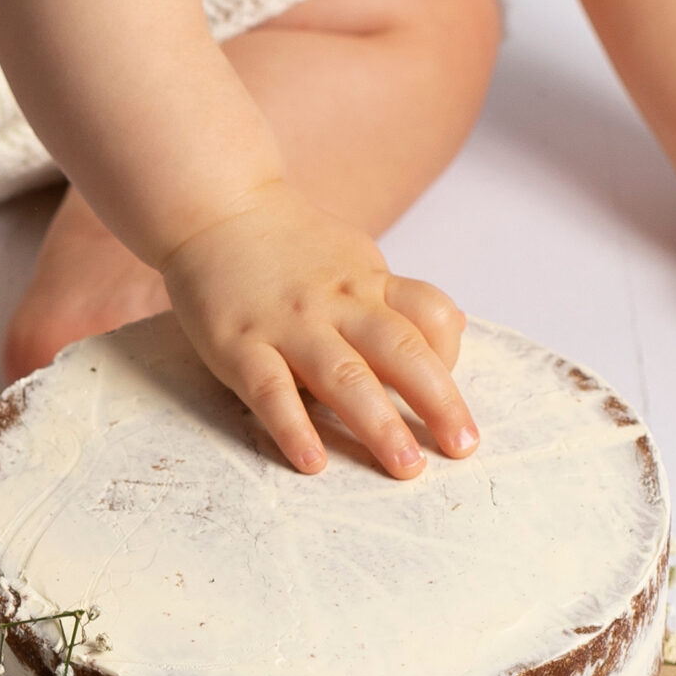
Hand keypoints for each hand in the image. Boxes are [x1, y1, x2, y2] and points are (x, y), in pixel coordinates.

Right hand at [157, 183, 478, 476]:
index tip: (451, 398)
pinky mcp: (240, 345)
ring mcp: (289, 324)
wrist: (214, 208)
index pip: (430, 313)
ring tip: (405, 467)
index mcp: (368, 281)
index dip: (451, 354)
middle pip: (400, 350)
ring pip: (343, 376)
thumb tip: (453, 326)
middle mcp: (337, 303)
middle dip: (437, 402)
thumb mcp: (355, 257)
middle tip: (461, 447)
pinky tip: (313, 462)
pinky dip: (293, 427)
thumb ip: (397, 296)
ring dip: (378, 425)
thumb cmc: (288, 244)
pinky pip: (270, 391)